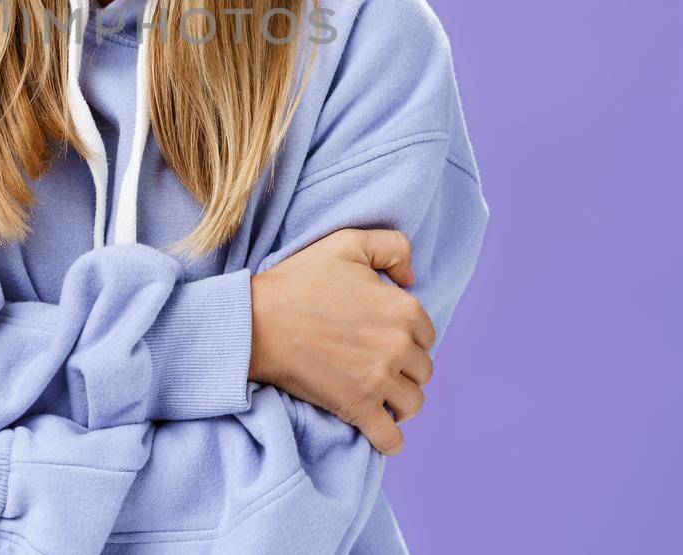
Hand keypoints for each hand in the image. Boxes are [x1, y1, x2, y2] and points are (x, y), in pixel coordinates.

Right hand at [249, 228, 435, 456]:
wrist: (256, 321)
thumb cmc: (298, 281)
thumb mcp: (347, 243)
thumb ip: (393, 247)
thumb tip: (412, 279)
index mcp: (403, 309)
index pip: (426, 335)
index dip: (407, 336)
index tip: (382, 337)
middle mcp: (398, 346)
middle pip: (423, 371)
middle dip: (405, 369)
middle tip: (376, 364)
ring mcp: (379, 381)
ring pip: (413, 404)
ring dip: (400, 403)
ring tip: (380, 396)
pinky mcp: (357, 408)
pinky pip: (390, 439)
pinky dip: (390, 440)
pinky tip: (380, 430)